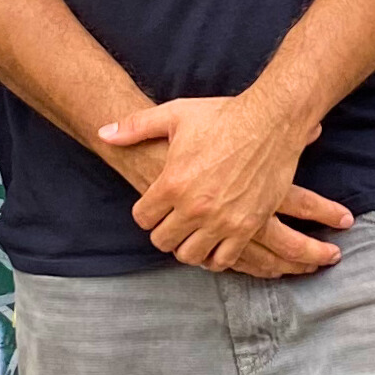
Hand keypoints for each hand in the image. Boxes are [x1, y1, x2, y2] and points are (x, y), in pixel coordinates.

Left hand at [99, 94, 353, 273]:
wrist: (271, 122)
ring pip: (190, 255)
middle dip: (164, 232)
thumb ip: (135, 127)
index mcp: (172, 183)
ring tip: (191, 234)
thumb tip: (104, 135)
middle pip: (163, 241)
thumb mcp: (175, 115)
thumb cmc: (223, 116)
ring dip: (187, 246)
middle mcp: (194, 207)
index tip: (155, 207)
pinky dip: (215, 257)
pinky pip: (223, 260)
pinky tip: (213, 244)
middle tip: (172, 222)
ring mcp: (222, 220)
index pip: (143, 219)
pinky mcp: (247, 226)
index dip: (146, 213)